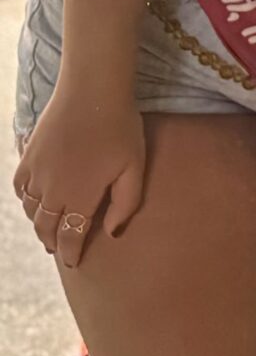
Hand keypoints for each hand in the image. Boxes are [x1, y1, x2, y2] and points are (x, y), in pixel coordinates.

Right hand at [13, 82, 145, 269]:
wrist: (92, 93)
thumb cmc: (120, 129)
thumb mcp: (134, 168)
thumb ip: (125, 204)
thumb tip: (112, 233)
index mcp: (79, 197)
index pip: (70, 235)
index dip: (70, 252)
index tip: (72, 262)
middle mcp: (52, 191)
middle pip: (46, 226)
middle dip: (52, 240)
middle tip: (57, 248)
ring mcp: (36, 173)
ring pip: (31, 209)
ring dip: (38, 222)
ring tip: (47, 227)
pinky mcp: (28, 156)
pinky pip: (20, 187)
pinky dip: (25, 200)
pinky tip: (33, 200)